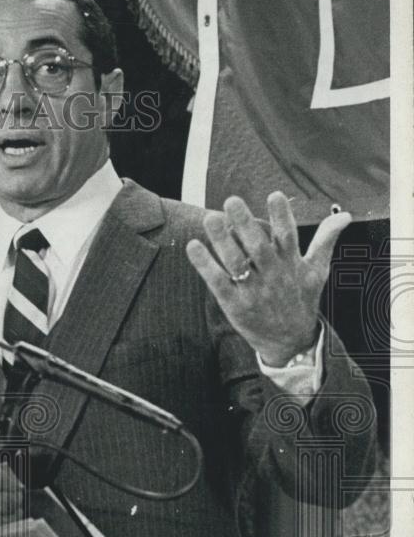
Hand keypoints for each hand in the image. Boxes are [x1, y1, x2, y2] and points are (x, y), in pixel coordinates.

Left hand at [185, 192, 349, 366]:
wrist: (290, 341)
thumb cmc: (301, 300)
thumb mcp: (318, 271)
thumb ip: (326, 240)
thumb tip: (344, 215)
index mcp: (292, 264)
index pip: (289, 236)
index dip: (282, 216)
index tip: (274, 195)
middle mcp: (273, 275)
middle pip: (258, 247)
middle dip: (246, 223)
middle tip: (232, 201)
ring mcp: (253, 291)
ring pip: (236, 262)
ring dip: (222, 240)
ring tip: (211, 218)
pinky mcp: (234, 304)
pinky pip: (218, 282)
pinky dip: (205, 265)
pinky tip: (193, 246)